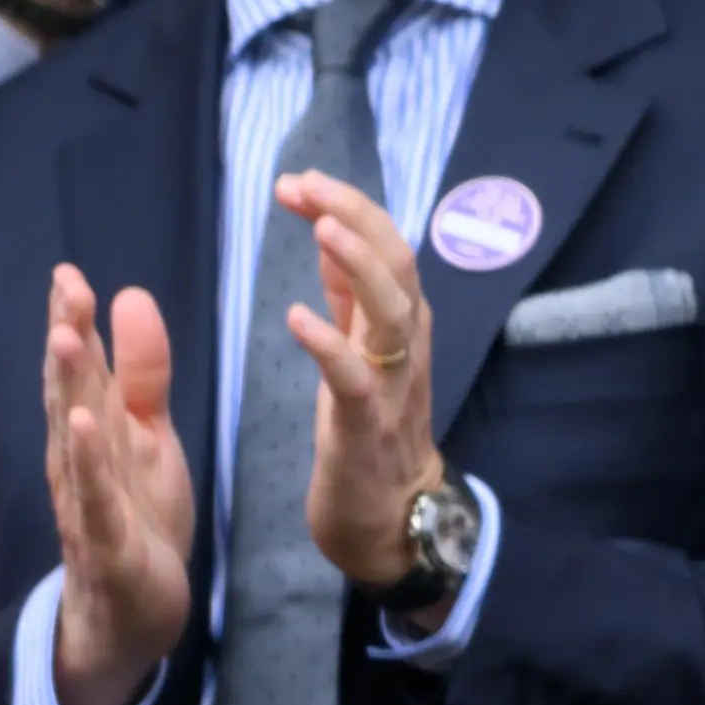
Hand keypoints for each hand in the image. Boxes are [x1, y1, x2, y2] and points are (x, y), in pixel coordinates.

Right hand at [40, 263, 193, 704]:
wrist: (133, 610)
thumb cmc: (137, 515)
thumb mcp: (148, 437)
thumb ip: (142, 374)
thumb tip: (130, 297)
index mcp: (92, 431)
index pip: (79, 369)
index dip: (74, 321)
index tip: (70, 272)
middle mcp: (78, 459)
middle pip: (69, 391)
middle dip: (67, 338)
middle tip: (66, 286)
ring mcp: (87, 500)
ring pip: (74, 438)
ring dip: (68, 388)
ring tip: (63, 337)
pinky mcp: (107, 542)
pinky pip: (94, 499)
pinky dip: (87, 464)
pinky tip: (81, 427)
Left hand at [276, 172, 444, 591]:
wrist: (393, 522)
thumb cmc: (372, 437)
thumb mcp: (362, 354)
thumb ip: (351, 296)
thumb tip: (336, 231)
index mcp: (400, 329)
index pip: (388, 249)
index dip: (349, 208)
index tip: (298, 182)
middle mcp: (406, 350)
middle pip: (398, 268)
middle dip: (356, 219)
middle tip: (308, 185)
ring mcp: (391, 389)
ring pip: (392, 315)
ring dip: (360, 268)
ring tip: (323, 229)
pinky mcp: (367, 428)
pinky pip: (354, 381)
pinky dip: (329, 345)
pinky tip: (297, 317)